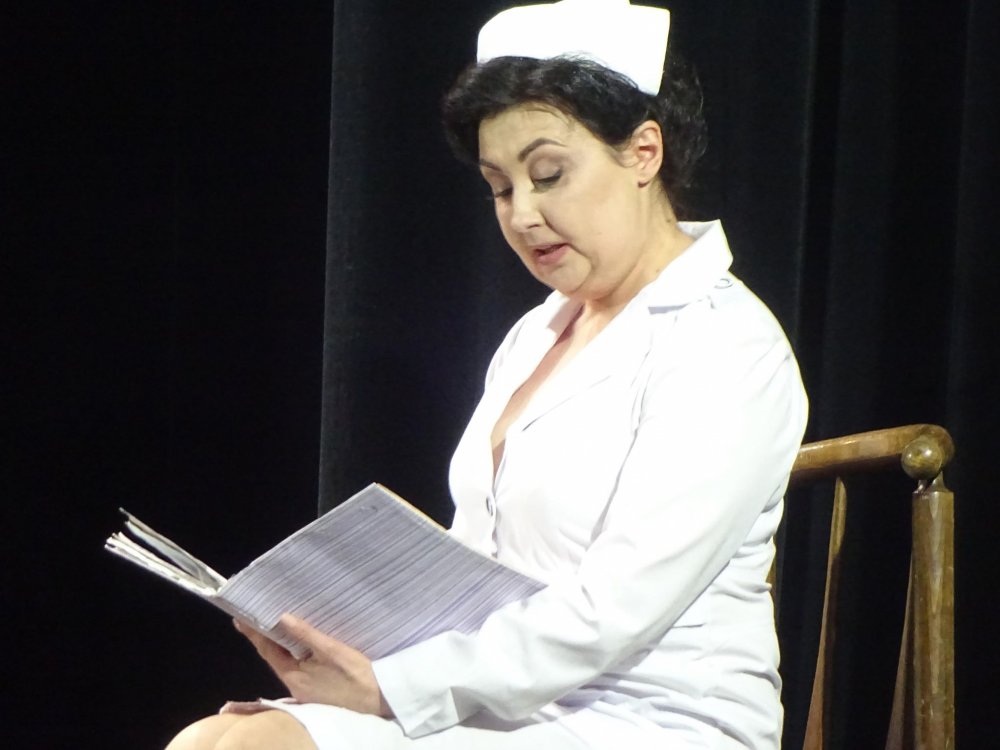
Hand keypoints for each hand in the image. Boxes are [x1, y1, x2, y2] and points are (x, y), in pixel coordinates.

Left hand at [235, 615, 392, 717]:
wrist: (380, 698)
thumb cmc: (356, 674)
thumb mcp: (331, 650)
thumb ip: (306, 634)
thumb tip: (282, 618)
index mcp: (295, 676)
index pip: (268, 651)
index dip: (254, 634)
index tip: (240, 619)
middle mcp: (295, 685)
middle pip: (274, 658)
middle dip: (264, 639)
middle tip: (254, 617)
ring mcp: (305, 691)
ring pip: (286, 664)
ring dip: (279, 646)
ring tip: (272, 626)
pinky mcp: (316, 691)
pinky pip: (298, 669)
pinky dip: (292, 655)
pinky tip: (296, 645)